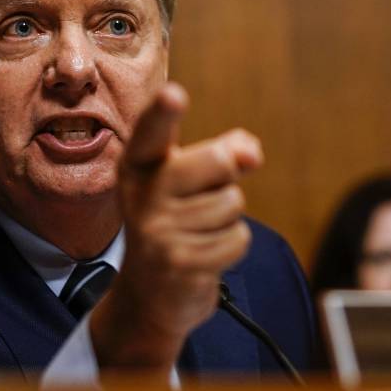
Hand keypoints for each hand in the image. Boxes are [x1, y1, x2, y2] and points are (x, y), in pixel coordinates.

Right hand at [89, 83, 262, 371]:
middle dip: (226, 176)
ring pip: (232, 203)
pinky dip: (231, 247)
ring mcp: (157, 231)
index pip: (152, 132)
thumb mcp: (190, 180)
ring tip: (198, 232)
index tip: (174, 94)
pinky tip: (204, 255)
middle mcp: (141, 194)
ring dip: (227, 219)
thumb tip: (251, 153)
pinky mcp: (179, 264)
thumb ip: (223, 152)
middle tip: (202, 196)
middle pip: (218, 161)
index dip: (164, 112)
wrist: (148, 295)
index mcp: (139, 165)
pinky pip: (237, 239)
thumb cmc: (175, 219)